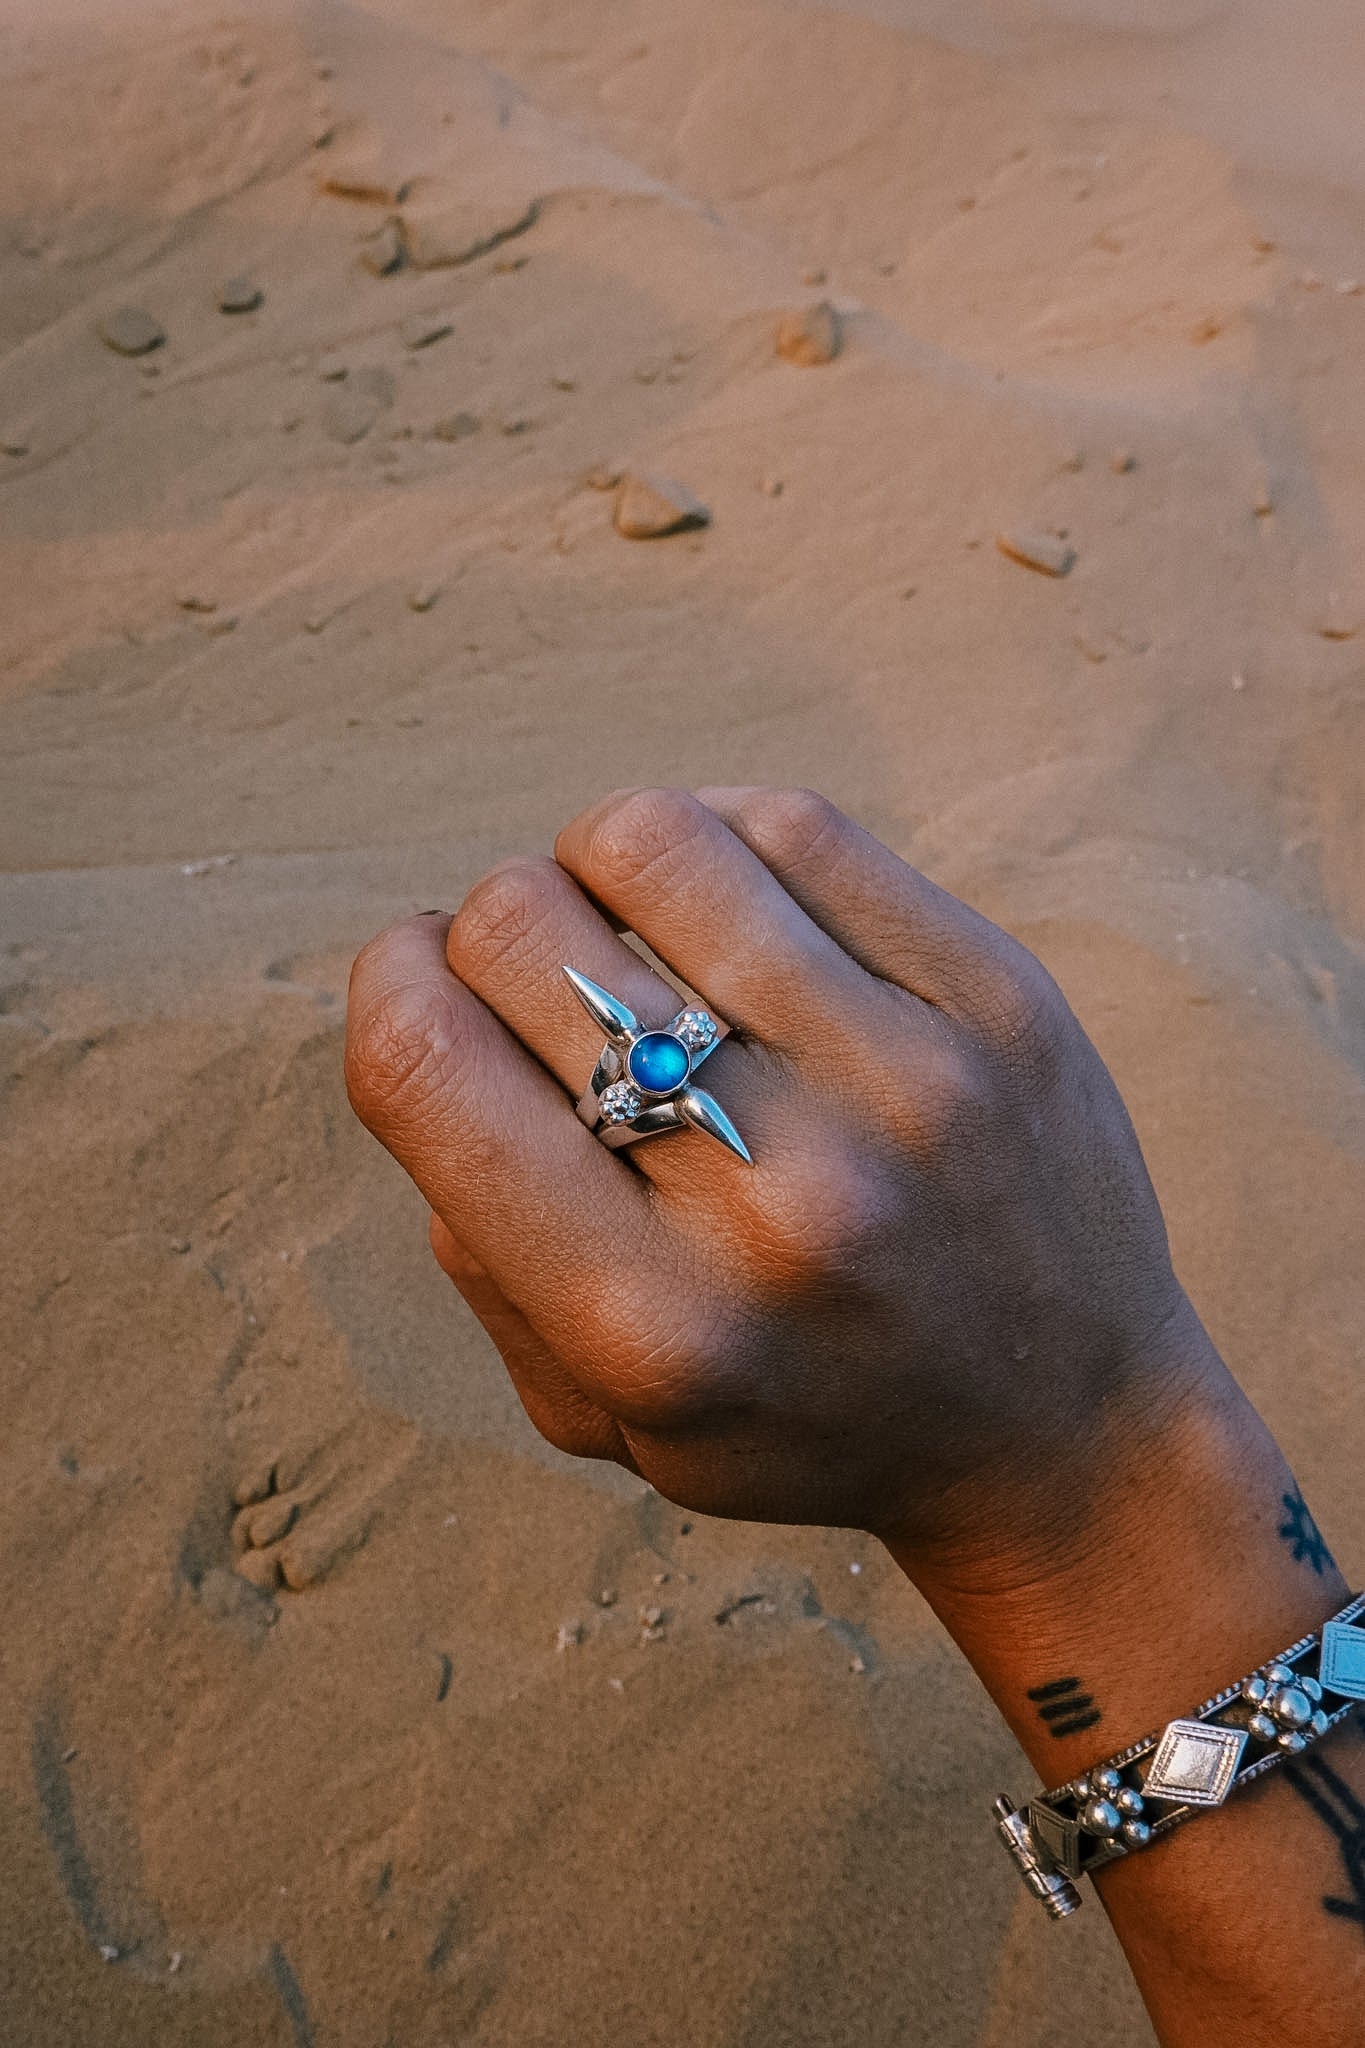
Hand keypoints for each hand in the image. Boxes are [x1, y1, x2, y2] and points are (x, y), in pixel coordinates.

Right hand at [345, 787, 1209, 1567]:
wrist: (1065, 1428)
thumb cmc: (807, 1419)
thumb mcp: (605, 1417)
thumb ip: (485, 1252)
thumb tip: (434, 1028)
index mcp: (650, 1327)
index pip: (426, 1069)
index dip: (385, 988)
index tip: (416, 985)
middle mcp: (777, 1199)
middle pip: (523, 932)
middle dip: (492, 935)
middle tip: (544, 982)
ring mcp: (903, 1081)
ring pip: (653, 844)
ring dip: (600, 867)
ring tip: (637, 931)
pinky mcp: (995, 998)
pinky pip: (794, 828)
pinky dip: (724, 844)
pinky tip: (735, 912)